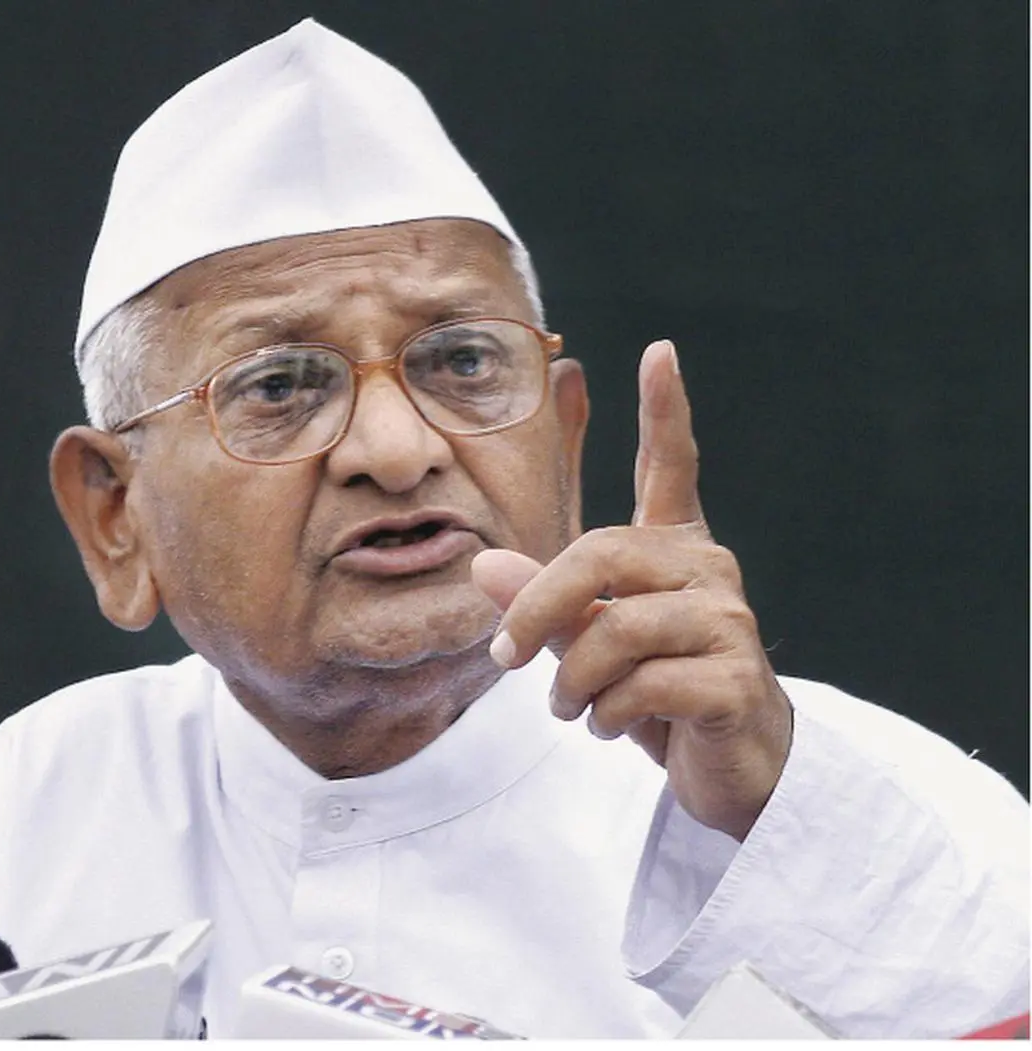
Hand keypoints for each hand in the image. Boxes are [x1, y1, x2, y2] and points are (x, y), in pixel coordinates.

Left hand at [471, 340, 792, 841]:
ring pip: (618, 630)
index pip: (671, 468)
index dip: (665, 412)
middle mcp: (709, 571)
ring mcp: (729, 623)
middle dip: (539, 608)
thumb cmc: (655, 693)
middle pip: (603, 555)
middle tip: (505, 659)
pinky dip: (609, 715)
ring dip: (573, 681)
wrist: (728, 770)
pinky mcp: (737, 680)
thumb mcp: (588, 644)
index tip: (661, 351)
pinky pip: (644, 686)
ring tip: (572, 709)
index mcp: (674, 552)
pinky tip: (612, 727)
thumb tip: (481, 564)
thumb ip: (545, 600)